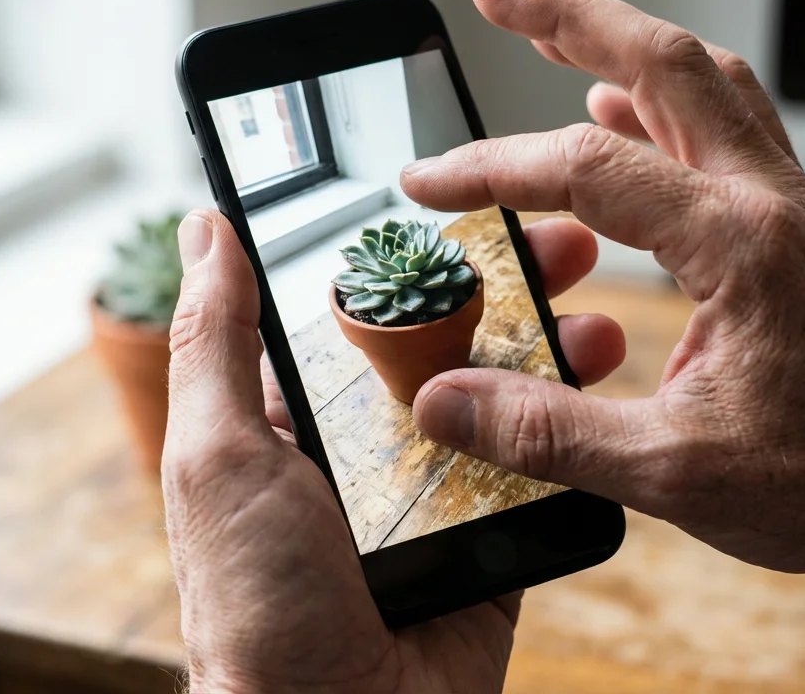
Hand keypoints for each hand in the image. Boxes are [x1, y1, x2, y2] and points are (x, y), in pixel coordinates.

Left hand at [164, 210, 623, 692]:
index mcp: (300, 418)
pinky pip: (543, 468)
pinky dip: (575, 423)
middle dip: (500, 284)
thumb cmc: (253, 602)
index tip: (459, 202)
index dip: (410, 256)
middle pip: (446, 343)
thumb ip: (216, 342)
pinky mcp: (496, 536)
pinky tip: (601, 372)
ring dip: (550, 342)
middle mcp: (371, 444)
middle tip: (553, 238)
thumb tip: (202, 229)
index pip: (359, 312)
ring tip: (591, 300)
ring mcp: (439, 489)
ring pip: (505, 396)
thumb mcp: (217, 456)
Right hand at [403, 0, 804, 660]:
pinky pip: (726, 130)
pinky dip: (662, 104)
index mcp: (739, 246)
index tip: (426, 183)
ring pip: (702, 82)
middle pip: (663, 64)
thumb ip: (547, 432)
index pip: (587, 170)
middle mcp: (769, 203)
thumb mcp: (671, 471)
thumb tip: (444, 402)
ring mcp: (788, 208)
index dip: (492, 168)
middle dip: (570, 16)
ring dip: (622, 45)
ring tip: (551, 30)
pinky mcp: (792, 230)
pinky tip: (617, 115)